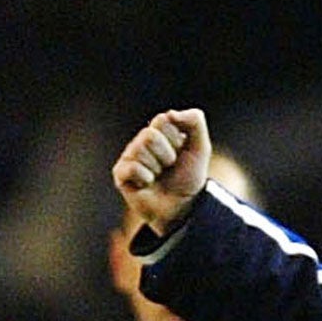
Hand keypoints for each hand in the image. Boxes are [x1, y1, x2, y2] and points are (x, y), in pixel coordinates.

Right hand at [113, 108, 210, 235]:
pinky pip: (132, 167)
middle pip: (149, 135)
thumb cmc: (188, 177)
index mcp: (158, 131)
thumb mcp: (200, 147)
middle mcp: (141, 141)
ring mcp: (129, 157)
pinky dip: (145, 178)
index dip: (175, 139)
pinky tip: (147, 184)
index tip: (180, 152)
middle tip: (169, 166)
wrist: (182, 207)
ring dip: (157, 168)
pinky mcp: (120, 174)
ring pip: (140, 150)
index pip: (162, 120)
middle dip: (166, 154)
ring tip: (159, 176)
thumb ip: (194, 121)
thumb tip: (170, 114)